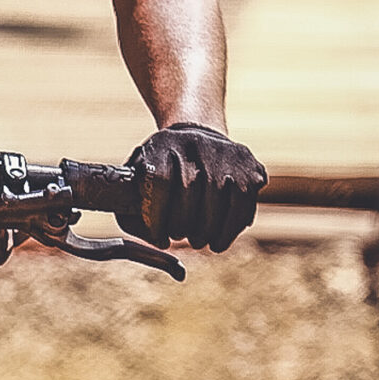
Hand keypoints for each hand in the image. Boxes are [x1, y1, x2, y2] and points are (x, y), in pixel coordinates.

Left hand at [126, 122, 266, 252]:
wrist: (198, 137)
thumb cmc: (162, 169)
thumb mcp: (139, 177)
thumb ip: (130, 204)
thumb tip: (145, 233)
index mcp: (162, 144)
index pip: (160, 180)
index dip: (159, 217)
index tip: (158, 238)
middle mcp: (194, 141)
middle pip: (190, 188)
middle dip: (183, 223)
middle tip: (180, 237)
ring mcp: (224, 152)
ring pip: (219, 197)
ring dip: (207, 230)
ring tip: (198, 242)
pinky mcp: (248, 165)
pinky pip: (242, 204)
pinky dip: (230, 229)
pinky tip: (218, 241)